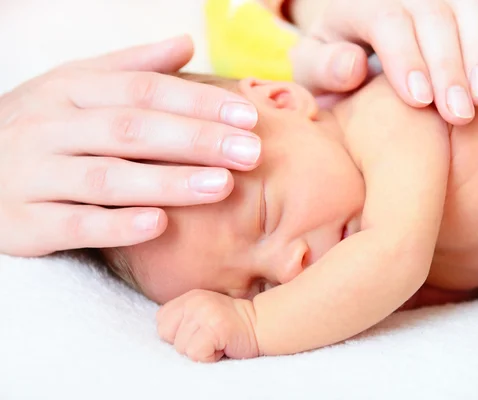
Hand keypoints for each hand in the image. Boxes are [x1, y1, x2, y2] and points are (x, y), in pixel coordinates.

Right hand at [0, 35, 260, 256]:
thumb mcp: (75, 86)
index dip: (197, 102)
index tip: (247, 116)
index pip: (143, 90)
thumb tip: (185, 42)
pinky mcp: (23, 222)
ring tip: (221, 186)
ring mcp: (34, 174)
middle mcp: (51, 127)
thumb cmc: (41, 126)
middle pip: (131, 130)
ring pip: (106, 177)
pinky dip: (116, 226)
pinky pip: (72, 224)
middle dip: (195, 140)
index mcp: (70, 90)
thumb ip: (131, 67)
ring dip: (166, 182)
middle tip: (249, 152)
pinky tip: (159, 225)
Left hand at [156, 290, 259, 361]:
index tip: (198, 333)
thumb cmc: (231, 325)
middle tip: (208, 338)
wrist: (261, 323)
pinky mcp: (215, 328)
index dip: (177, 334)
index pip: (162, 323)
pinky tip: (222, 347)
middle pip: (167, 336)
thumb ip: (183, 318)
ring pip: (181, 347)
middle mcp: (194, 302)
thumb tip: (165, 335)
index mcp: (189, 298)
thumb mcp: (203, 312)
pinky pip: (196, 354)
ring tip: (217, 341)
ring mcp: (204, 313)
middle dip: (186, 344)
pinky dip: (208, 358)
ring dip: (200, 351)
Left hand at [290, 0, 477, 124]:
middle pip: (432, 14)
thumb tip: (352, 67)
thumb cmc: (331, 59)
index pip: (387, 21)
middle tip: (460, 113)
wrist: (346, 35)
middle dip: (449, 66)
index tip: (421, 99)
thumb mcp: (311, 67)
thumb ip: (324, 69)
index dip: (406, 58)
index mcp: (354, 3)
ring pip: (466, 3)